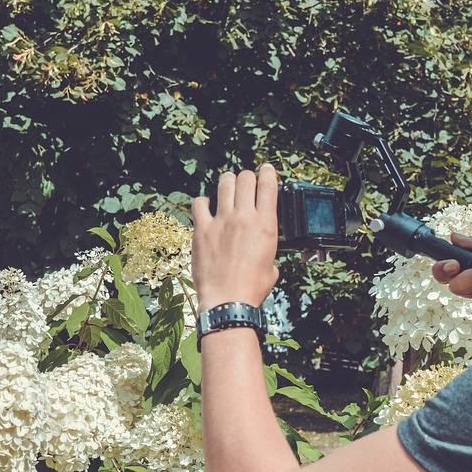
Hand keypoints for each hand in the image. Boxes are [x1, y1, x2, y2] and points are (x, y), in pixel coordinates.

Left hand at [191, 165, 280, 309]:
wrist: (228, 301)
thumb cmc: (251, 288)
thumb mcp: (272, 266)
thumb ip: (268, 251)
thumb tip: (264, 253)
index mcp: (266, 224)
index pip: (268, 185)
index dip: (268, 172)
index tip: (266, 170)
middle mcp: (244, 217)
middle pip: (246, 179)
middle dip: (247, 177)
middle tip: (246, 182)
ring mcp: (221, 221)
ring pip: (224, 184)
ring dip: (228, 181)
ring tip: (228, 184)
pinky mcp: (202, 230)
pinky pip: (199, 204)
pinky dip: (203, 202)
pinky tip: (205, 207)